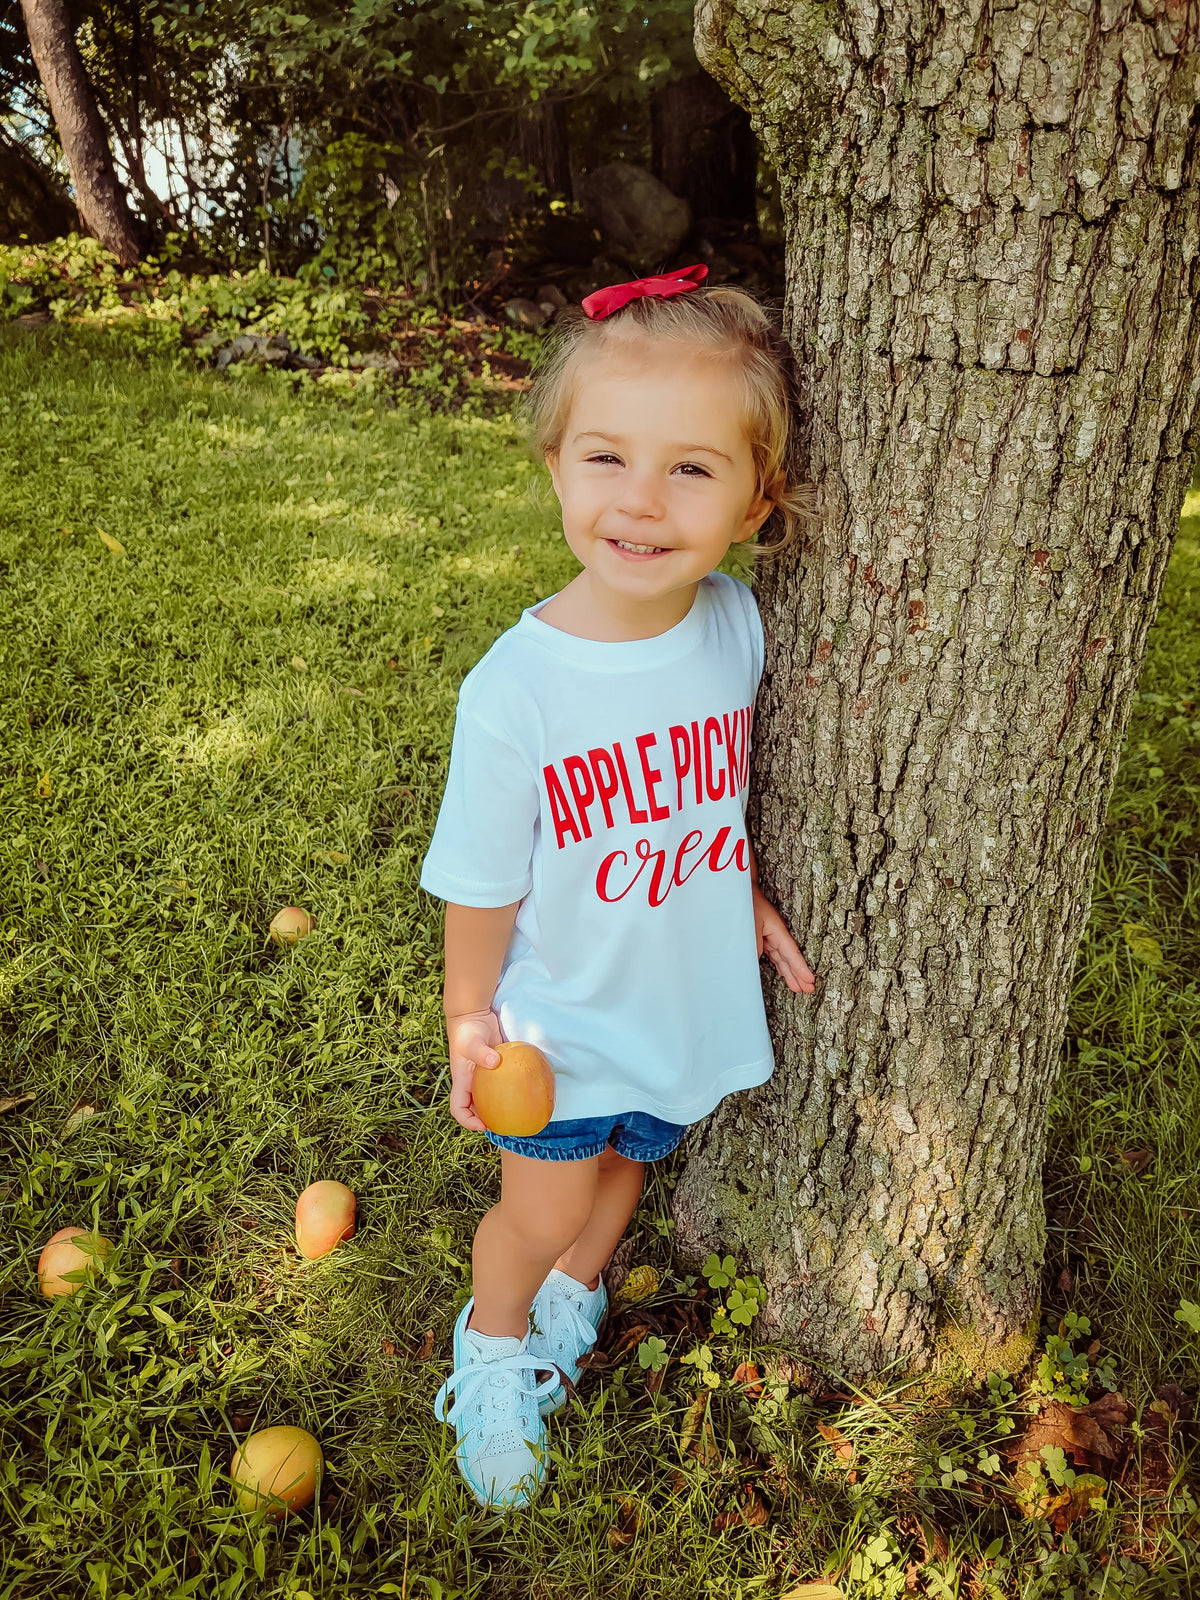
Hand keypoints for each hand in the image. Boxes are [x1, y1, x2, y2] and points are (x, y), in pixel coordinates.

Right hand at [445, 1008, 504, 1131]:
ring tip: (516, 1114)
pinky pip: (501, 1084)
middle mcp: (471, 1083)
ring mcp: (483, 1076)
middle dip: (486, 1120)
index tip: (483, 1126)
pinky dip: (509, 1091)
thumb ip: (481, 1053)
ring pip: (488, 1098)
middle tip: (504, 1126)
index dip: (467, 1121)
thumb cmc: (468, 1030)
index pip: (458, 1108)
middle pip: (475, 1108)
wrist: (473, 1015)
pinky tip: (524, 1092)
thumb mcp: (472, 1042)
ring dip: (498, 1108)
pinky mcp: (495, 1068)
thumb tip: (495, 1062)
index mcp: (462, 1081)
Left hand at [753, 886, 815, 993]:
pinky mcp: (759, 934)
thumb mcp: (749, 927)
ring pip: (780, 957)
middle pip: (788, 957)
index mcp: (776, 928)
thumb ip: (754, 947)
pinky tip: (783, 972)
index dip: (800, 968)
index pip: (791, 953)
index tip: (810, 980)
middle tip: (809, 989)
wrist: (735, 889)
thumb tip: (758, 962)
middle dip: (798, 974)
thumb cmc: (743, 904)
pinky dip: (778, 965)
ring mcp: (767, 933)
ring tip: (798, 987)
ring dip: (789, 972)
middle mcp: (774, 932)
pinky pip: (772, 953)